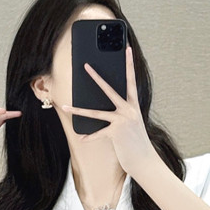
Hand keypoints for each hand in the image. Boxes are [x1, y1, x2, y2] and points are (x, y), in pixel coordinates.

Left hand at [61, 45, 160, 176]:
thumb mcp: (131, 123)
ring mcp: (122, 120)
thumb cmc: (136, 141)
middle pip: (109, 90)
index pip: (131, 80)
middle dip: (96, 77)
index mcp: (134, 105)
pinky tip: (82, 138)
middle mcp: (128, 110)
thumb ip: (121, 112)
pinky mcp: (116, 132)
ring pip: (95, 113)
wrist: (144, 159)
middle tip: (86, 66)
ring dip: (78, 111)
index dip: (130, 64)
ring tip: (65, 107)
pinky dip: (90, 137)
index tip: (128, 50)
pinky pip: (98, 133)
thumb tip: (104, 106)